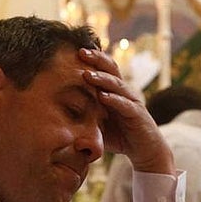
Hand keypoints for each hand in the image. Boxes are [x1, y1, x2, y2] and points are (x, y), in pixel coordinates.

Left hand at [79, 47, 174, 175]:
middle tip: (80, 52)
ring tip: (87, 74)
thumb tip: (56, 116)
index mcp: (114, 91)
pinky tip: (103, 96)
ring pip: (117, 84)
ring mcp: (132, 102)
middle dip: (96, 59)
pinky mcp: (137, 114)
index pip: (103, 69)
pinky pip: (125, 104)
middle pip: (111, 69)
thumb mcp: (97, 125)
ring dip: (102, 78)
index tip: (73, 50)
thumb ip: (82, 117)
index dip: (91, 59)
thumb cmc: (120, 137)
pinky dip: (114, 99)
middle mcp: (123, 92)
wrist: (145, 151)